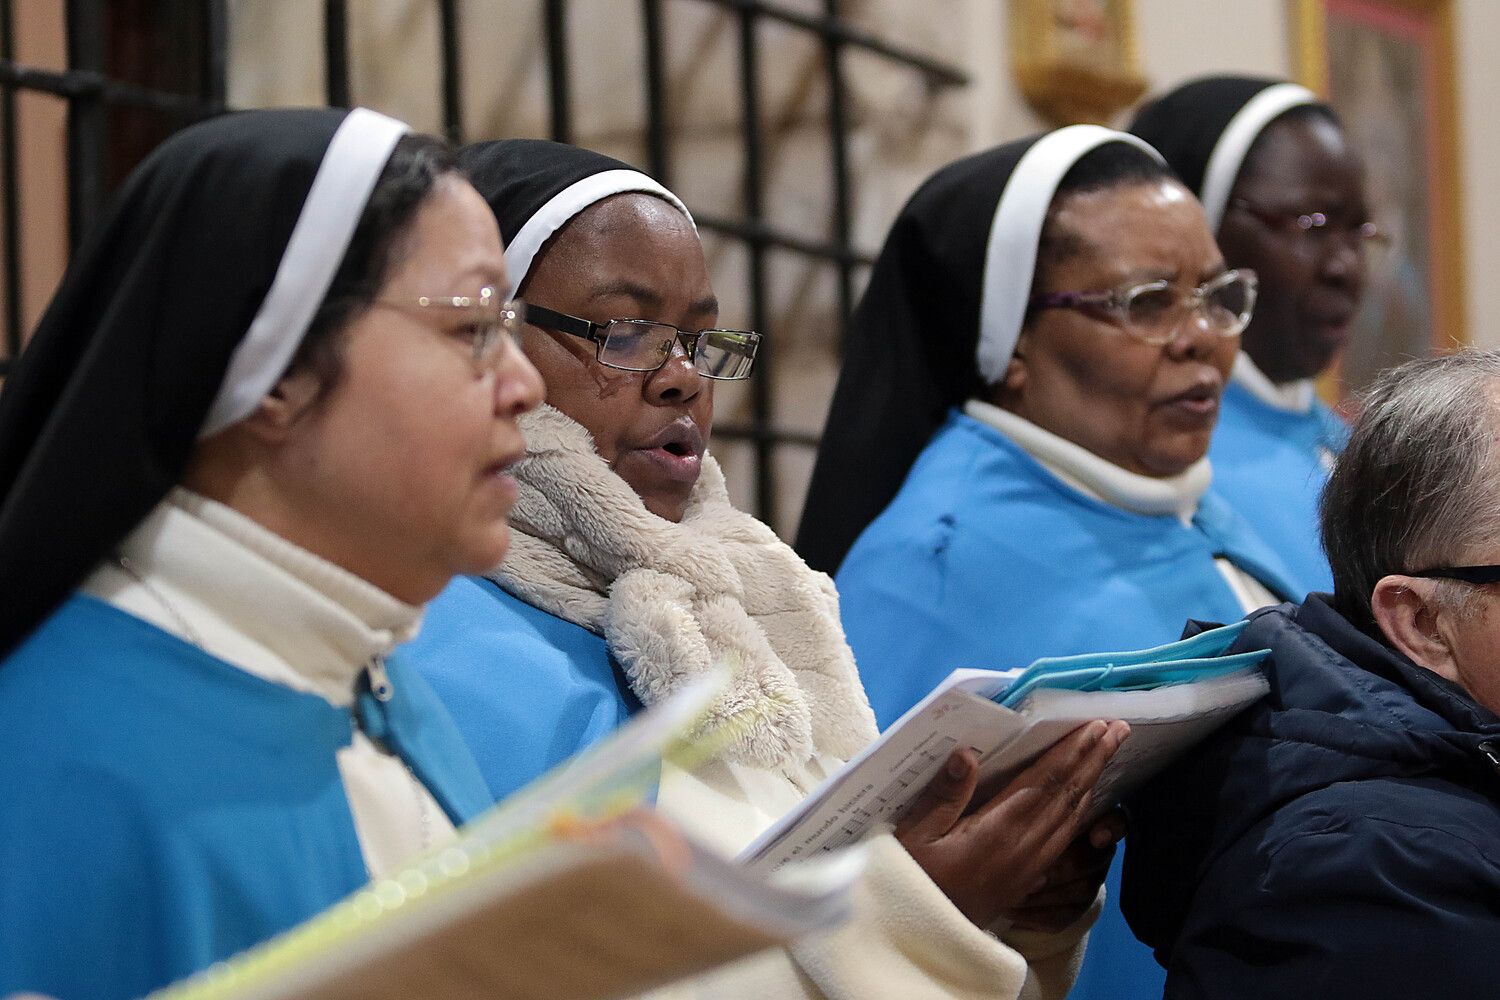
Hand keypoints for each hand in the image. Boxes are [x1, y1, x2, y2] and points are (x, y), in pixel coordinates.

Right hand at [895, 719, 1129, 928]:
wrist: (918, 936)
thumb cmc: (910, 879)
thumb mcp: (913, 835)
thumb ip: (942, 796)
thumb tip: (966, 754)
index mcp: (997, 833)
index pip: (1044, 784)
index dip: (1072, 754)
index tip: (1095, 727)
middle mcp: (1023, 849)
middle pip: (1067, 798)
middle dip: (1093, 761)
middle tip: (1118, 729)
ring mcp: (1030, 868)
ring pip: (1071, 818)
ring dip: (1093, 782)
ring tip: (1109, 753)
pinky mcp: (1029, 879)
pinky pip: (1065, 839)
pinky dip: (1080, 812)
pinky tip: (1086, 800)